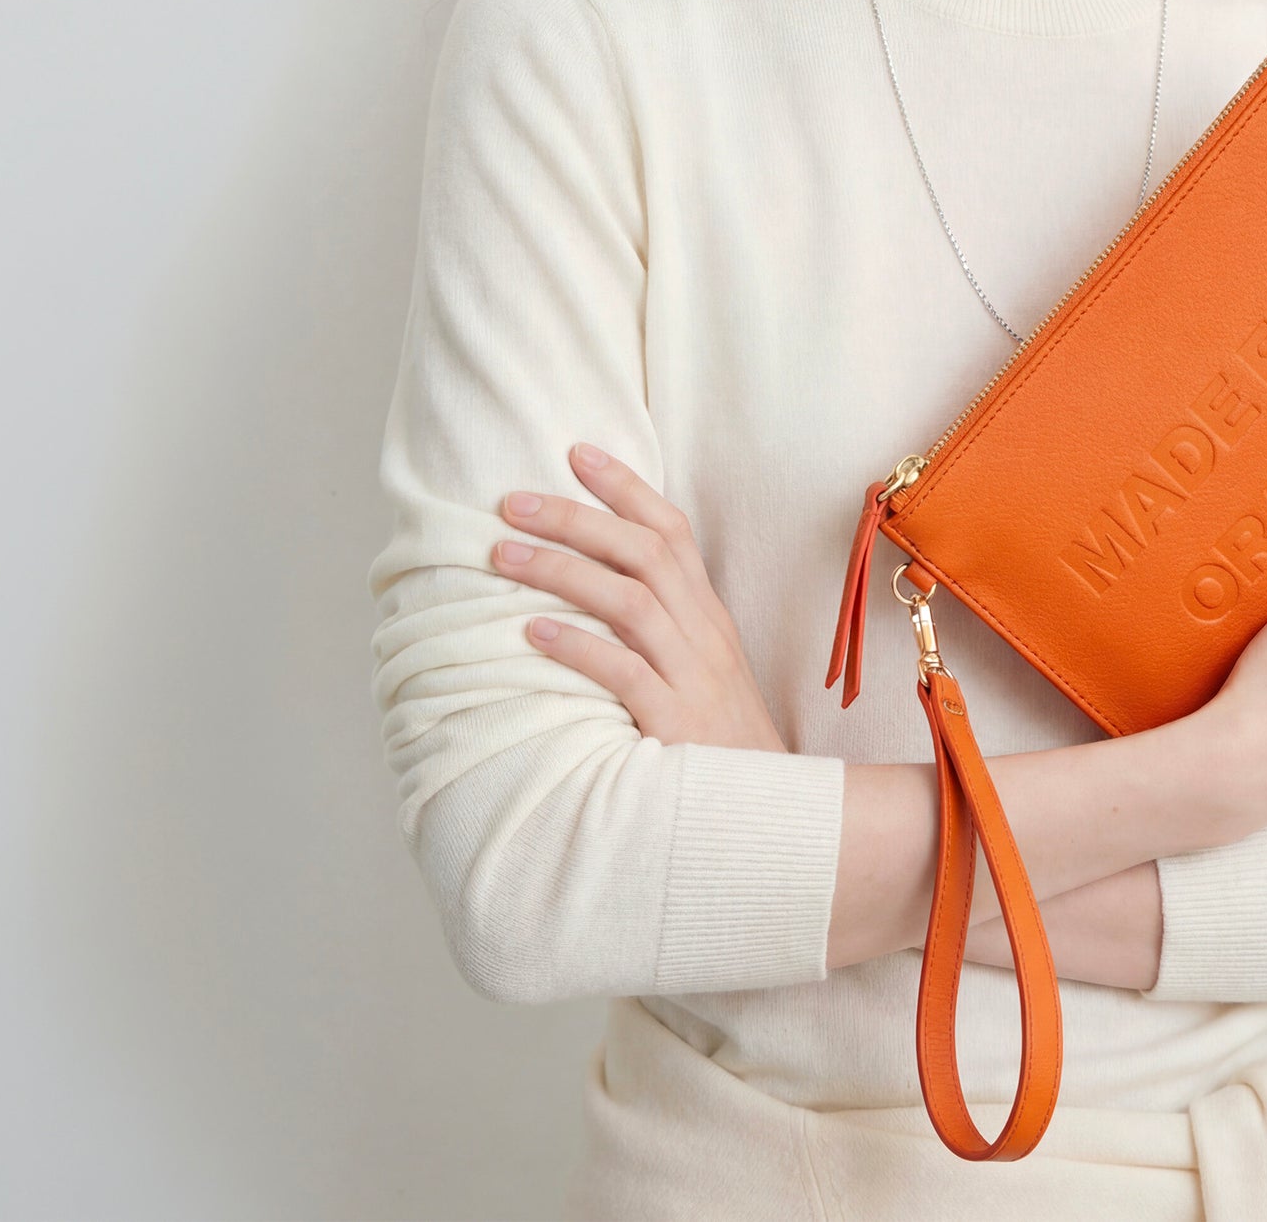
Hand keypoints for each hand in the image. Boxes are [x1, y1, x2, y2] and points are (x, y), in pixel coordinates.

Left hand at [490, 442, 786, 754]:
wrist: (764, 814)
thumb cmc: (718, 741)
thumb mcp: (700, 668)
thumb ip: (662, 625)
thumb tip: (595, 583)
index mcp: (707, 613)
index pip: (672, 530)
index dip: (625, 488)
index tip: (576, 452)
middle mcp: (703, 633)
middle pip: (643, 552)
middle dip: (575, 518)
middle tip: (511, 501)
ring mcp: (693, 675)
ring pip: (630, 600)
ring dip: (562, 571)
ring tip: (502, 556)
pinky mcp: (676, 722)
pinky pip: (624, 672)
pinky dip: (578, 647)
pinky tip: (533, 634)